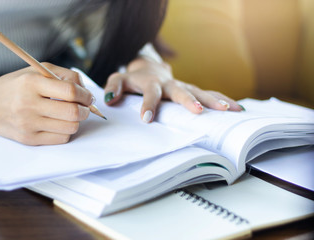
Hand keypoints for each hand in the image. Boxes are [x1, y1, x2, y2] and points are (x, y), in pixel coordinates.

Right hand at [0, 63, 93, 144]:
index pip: (70, 92)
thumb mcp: (37, 71)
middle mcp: (28, 105)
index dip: (85, 95)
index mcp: (31, 83)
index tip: (88, 96)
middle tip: (83, 107)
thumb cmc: (16, 85)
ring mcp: (28, 124)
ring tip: (69, 114)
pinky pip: (61, 139)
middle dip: (85, 110)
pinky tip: (58, 123)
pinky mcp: (29, 139)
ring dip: (76, 121)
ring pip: (70, 128)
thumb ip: (65, 75)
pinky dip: (65, 131)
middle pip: (73, 113)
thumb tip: (87, 92)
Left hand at [103, 58, 242, 122]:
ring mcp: (183, 86)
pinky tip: (237, 109)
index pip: (150, 93)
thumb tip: (109, 99)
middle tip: (198, 111)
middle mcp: (170, 84)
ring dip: (213, 100)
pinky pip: (209, 93)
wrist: (149, 69)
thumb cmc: (133, 78)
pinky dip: (223, 100)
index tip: (146, 118)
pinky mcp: (192, 90)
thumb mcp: (118, 80)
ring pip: (200, 91)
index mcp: (151, 83)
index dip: (148, 105)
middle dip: (189, 100)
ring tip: (229, 110)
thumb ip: (113, 87)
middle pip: (180, 91)